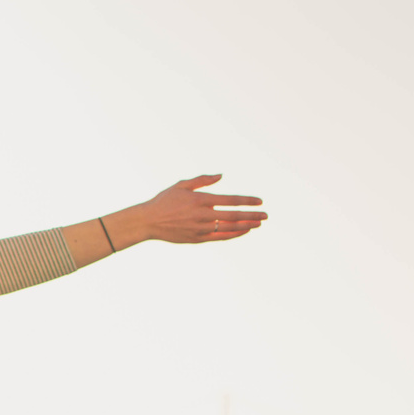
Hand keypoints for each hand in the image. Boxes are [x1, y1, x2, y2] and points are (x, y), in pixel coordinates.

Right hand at [134, 175, 266, 243]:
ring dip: (246, 226)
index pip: (231, 200)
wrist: (148, 222)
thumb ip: (202, 180)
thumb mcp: (181, 185)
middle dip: (252, 215)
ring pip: (229, 228)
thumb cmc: (164, 201)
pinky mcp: (197, 239)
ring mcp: (201, 229)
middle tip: (266, 215)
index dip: (247, 201)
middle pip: (234, 216)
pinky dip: (233, 234)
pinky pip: (220, 237)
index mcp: (200, 200)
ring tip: (257, 224)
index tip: (259, 201)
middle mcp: (203, 215)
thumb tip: (221, 176)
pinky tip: (243, 231)